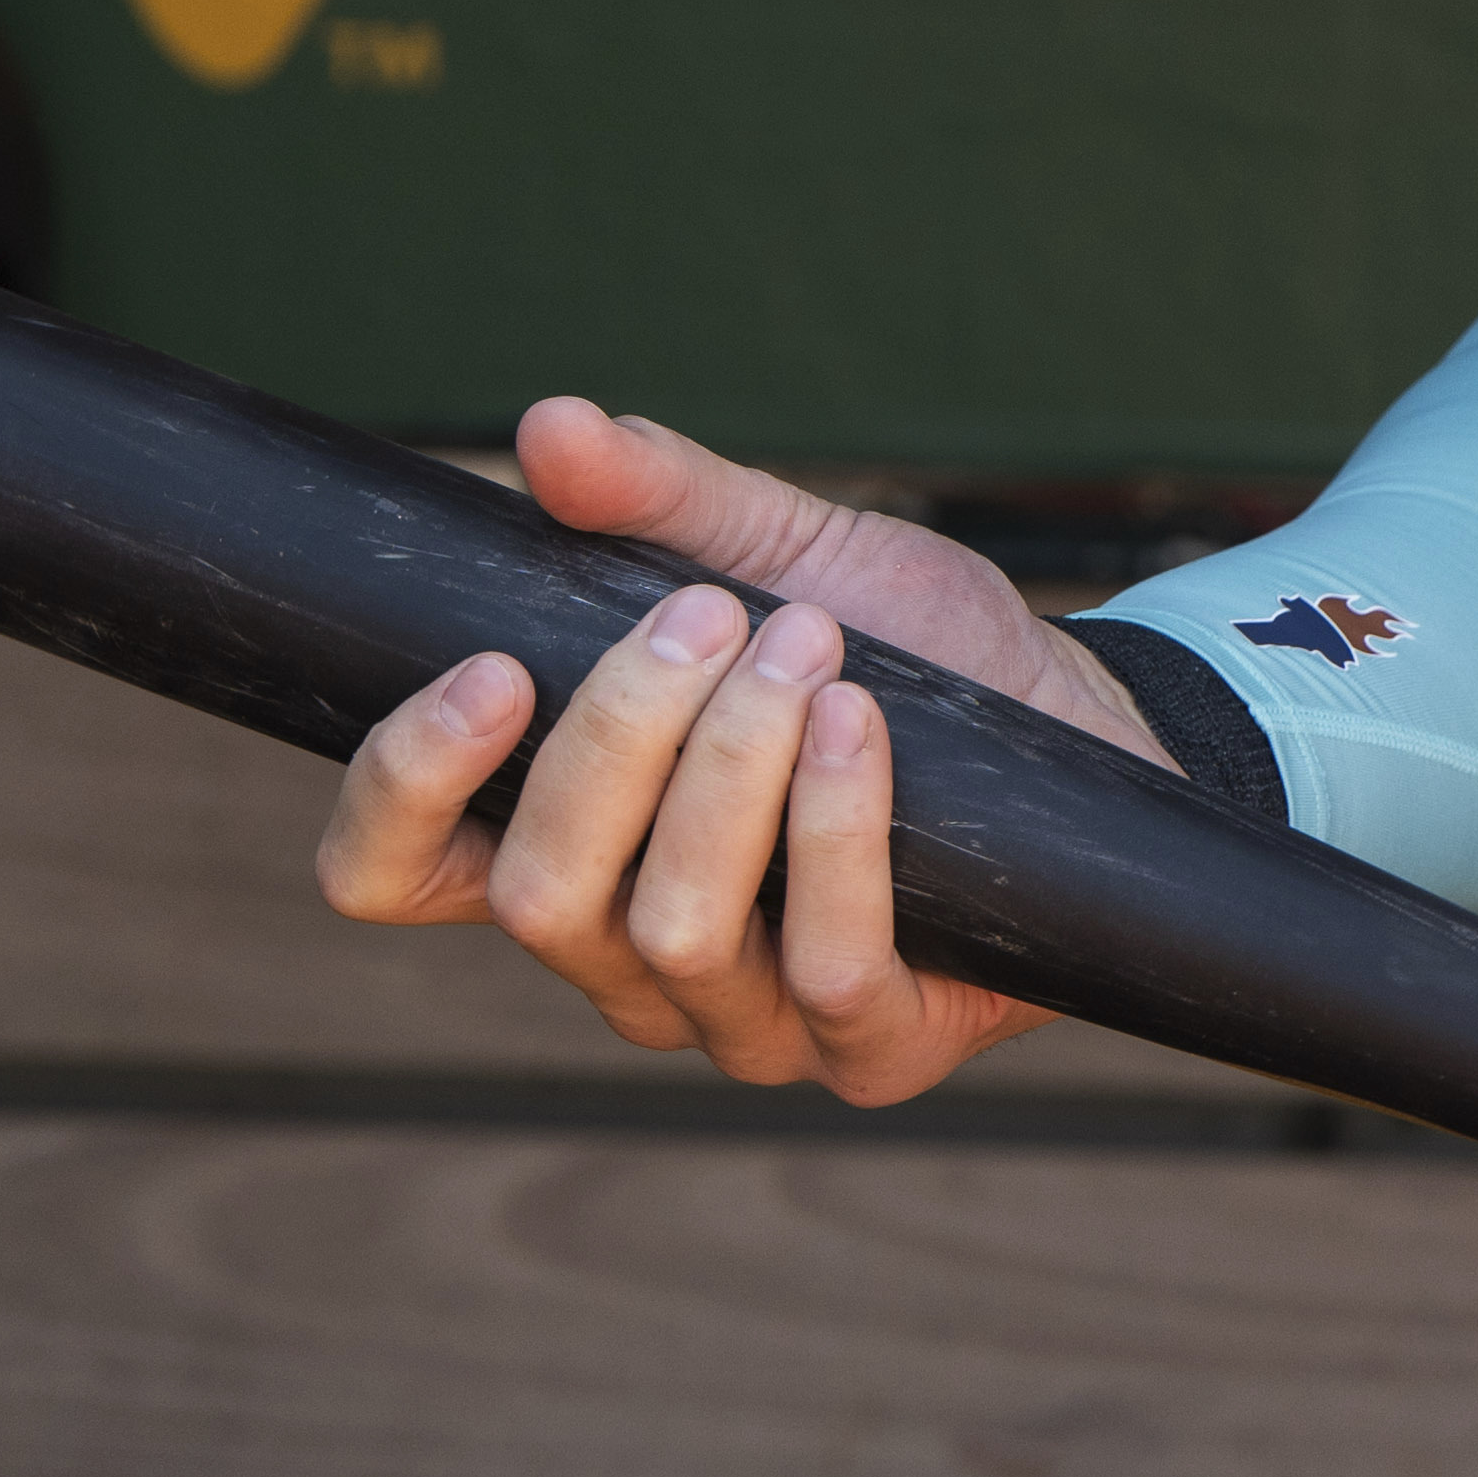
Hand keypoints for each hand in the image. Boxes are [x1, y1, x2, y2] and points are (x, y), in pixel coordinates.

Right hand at [301, 398, 1171, 1105]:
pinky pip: (820, 964)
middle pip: (538, 894)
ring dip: (732, 767)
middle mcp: (628, 956)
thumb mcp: (787, 548)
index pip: (392, 870)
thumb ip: (664, 500)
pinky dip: (831, 830)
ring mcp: (744, 1021)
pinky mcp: (868, 1048)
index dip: (405, 785)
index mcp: (565, 844)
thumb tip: (552, 428)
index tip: (492, 667)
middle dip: (619, 734)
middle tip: (712, 615)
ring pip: (671, 929)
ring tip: (807, 646)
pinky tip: (858, 727)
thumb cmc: (910, 649)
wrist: (1084, 721)